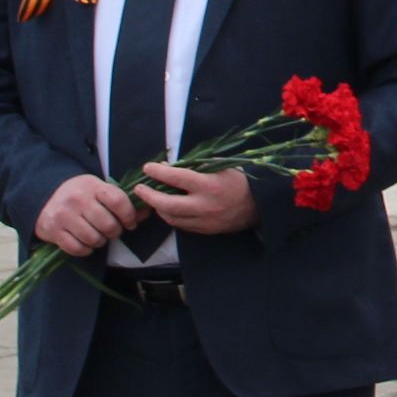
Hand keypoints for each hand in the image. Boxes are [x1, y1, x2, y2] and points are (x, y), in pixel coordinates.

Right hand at [37, 173, 138, 256]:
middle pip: (108, 224)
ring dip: (100, 241)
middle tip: (112, 231)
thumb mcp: (99, 190)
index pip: (118, 201)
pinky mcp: (54, 231)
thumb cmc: (80, 194)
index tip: (130, 222)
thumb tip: (147, 212)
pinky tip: (86, 243)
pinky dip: (85, 249)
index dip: (129, 215)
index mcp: (92, 186)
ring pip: (94, 238)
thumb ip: (122, 201)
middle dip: (115, 231)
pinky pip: (77, 248)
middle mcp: (77, 200)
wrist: (45, 195)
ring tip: (98, 236)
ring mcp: (64, 216)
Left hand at [135, 161, 262, 234]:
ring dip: (158, 207)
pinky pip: (181, 225)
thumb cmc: (238, 181)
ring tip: (152, 198)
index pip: (177, 178)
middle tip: (139, 188)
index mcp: (209, 185)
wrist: (258, 206)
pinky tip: (168, 208)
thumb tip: (170, 166)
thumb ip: (196, 167)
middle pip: (167, 204)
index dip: (158, 172)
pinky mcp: (204, 231)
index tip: (147, 167)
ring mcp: (203, 221)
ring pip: (170, 217)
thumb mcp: (221, 167)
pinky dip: (171, 216)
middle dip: (149, 196)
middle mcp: (204, 205)